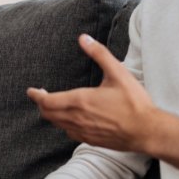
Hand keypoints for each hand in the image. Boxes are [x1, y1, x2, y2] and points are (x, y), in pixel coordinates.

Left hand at [27, 34, 157, 152]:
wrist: (147, 131)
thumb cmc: (134, 102)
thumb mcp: (118, 72)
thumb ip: (99, 54)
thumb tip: (83, 38)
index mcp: (80, 100)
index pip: (47, 101)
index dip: (36, 96)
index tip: (31, 91)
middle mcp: (78, 118)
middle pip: (48, 114)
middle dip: (42, 105)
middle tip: (40, 96)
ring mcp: (83, 132)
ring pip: (58, 125)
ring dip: (51, 115)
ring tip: (52, 106)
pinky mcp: (91, 141)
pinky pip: (70, 133)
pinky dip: (64, 125)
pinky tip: (70, 120)